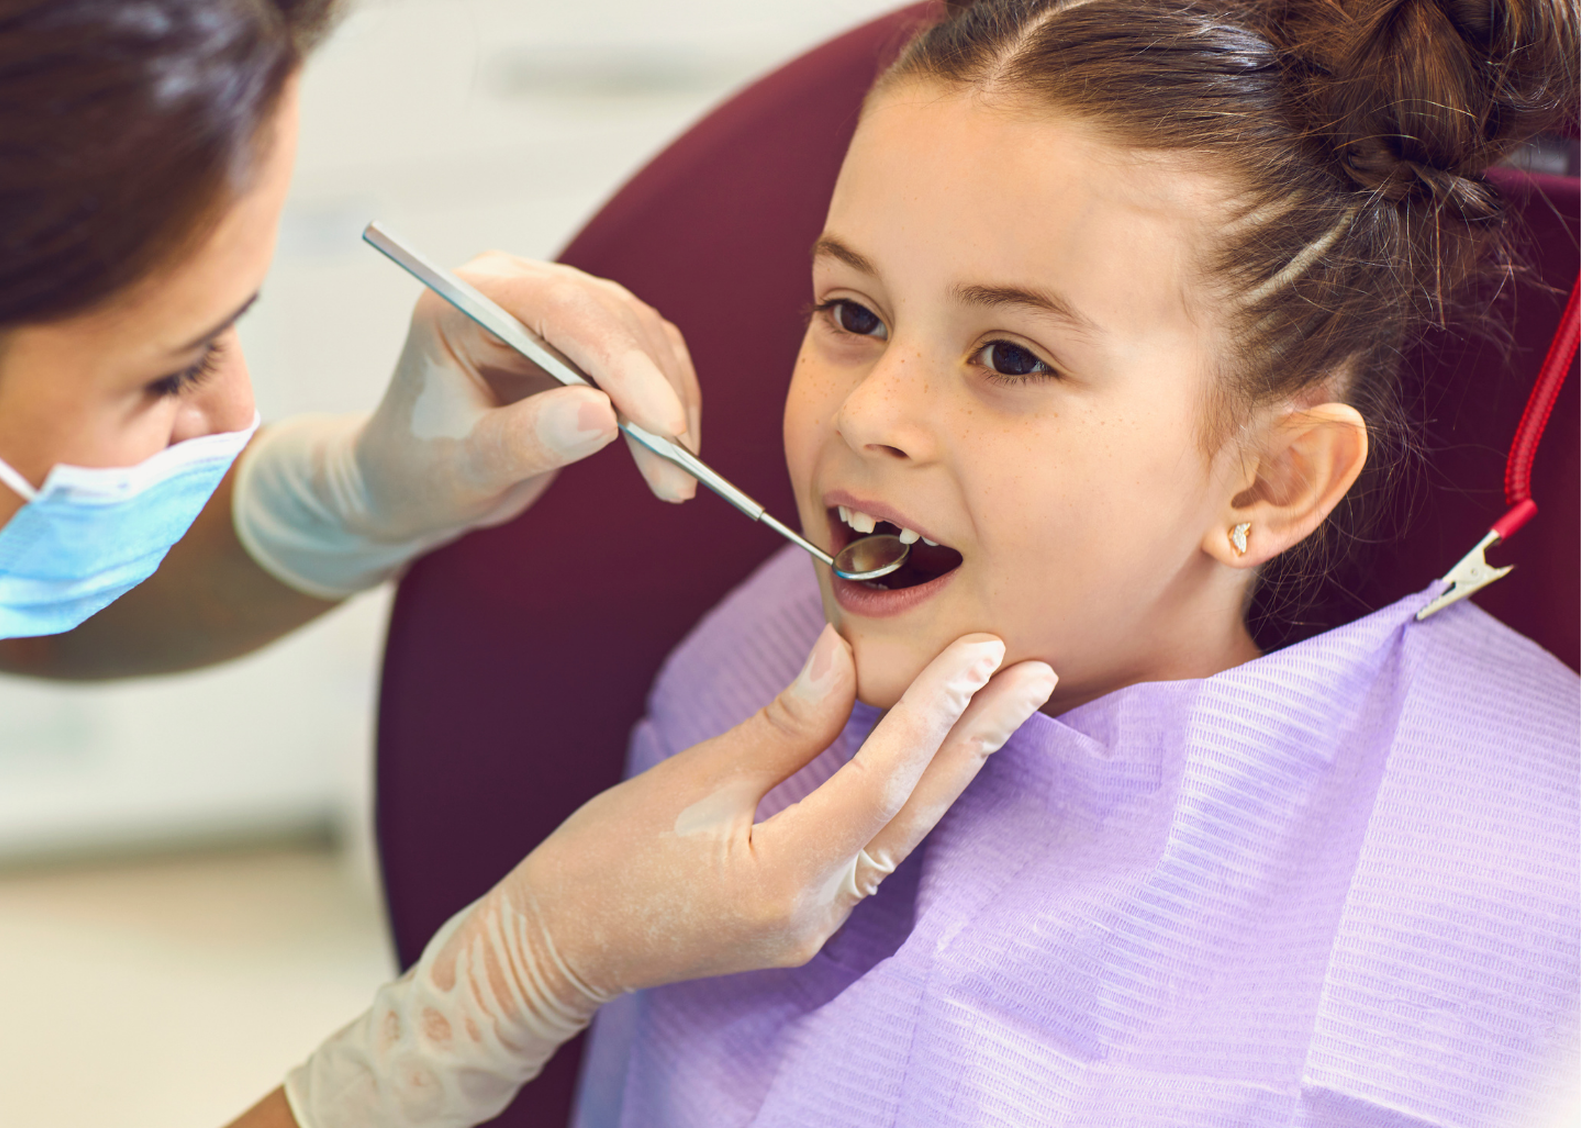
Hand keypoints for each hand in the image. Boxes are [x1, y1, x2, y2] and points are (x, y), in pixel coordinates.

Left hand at [233, 253, 700, 596]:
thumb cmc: (416, 470)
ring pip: (641, 336)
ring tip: (676, 480)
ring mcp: (552, 307)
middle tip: (677, 475)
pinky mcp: (582, 338)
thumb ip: (527, 439)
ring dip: (670, 405)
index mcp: (465, 300)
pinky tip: (674, 453)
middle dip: (653, 397)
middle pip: (610, 319)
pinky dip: (669, 403)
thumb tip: (604, 416)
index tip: (663, 426)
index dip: (621, 363)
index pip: (561, 308)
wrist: (407, 481)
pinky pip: (647, 357)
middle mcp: (513, 286)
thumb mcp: (464, 469)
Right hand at [282, 628, 1055, 1126]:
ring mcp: (813, 929)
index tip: (983, 648)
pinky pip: (872, 851)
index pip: (885, 779)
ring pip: (903, 835)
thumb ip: (784, 724)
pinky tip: (928, 754)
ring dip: (954, 766)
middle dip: (980, 737)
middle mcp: (814, 915)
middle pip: (918, 813)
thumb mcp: (692, 779)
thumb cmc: (604, 858)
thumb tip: (847, 653)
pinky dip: (904, 796)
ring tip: (1001, 703)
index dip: (937, 707)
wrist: (556, 944)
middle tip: (1037, 672)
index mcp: (782, 877)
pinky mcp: (803, 925)